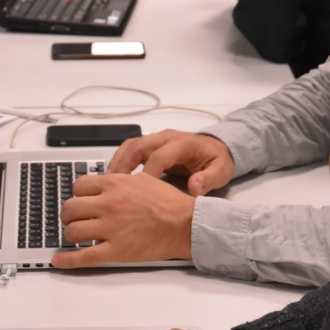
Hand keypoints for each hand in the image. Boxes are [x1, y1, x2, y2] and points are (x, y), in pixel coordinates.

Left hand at [54, 172, 194, 267]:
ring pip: (72, 231)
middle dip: (70, 215)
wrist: (184, 224)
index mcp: (114, 185)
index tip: (81, 200)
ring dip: (72, 234)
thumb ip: (118, 181)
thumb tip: (103, 183)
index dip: (77, 195)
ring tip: (78, 235)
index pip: (78, 186)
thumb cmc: (168, 203)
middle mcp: (108, 204)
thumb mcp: (141, 180)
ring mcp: (110, 228)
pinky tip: (58, 261)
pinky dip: (68, 260)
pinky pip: (84, 256)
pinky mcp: (115, 250)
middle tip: (76, 219)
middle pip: (70, 208)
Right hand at [106, 129, 234, 194]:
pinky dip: (120, 161)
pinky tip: (114, 178)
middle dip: (125, 164)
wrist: (217, 147)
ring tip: (108, 181)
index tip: (140, 192)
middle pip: (139, 145)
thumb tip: (194, 187)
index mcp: (183, 143)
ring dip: (118, 161)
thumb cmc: (217, 161)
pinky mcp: (151, 144)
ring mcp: (157, 139)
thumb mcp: (221, 171)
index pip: (160, 156)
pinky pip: (131, 149)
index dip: (148, 173)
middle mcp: (167, 137)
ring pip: (131, 145)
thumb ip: (209, 179)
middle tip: (114, 184)